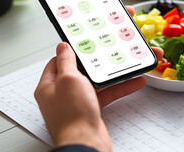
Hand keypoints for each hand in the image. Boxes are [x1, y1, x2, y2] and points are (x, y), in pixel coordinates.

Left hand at [34, 6, 162, 149]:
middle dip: (99, 61)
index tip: (84, 43)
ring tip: (128, 64)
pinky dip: (120, 88)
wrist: (86, 143)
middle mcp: (62, 93)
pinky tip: (134, 82)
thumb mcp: (68, 80)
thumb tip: (62, 47)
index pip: (58, 61)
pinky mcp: (92, 110)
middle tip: (109, 51)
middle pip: (81, 71)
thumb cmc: (72, 116)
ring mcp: (77, 102)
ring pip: (97, 82)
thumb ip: (67, 61)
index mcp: (50, 85)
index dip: (72, 51)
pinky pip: (107, 94)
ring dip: (113, 74)